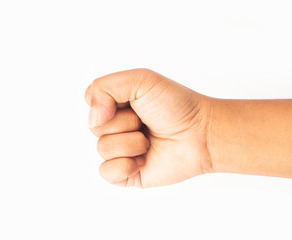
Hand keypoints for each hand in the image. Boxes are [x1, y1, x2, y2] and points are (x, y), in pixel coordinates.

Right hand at [85, 69, 211, 187]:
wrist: (200, 134)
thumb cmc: (175, 105)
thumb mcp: (140, 80)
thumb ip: (104, 88)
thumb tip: (92, 120)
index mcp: (116, 104)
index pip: (91, 101)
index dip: (109, 102)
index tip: (134, 101)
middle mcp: (116, 127)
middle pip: (95, 127)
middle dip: (124, 123)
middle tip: (146, 122)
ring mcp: (121, 151)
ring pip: (102, 149)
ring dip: (131, 143)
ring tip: (150, 141)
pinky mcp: (127, 173)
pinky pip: (106, 173)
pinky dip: (125, 166)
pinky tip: (143, 160)